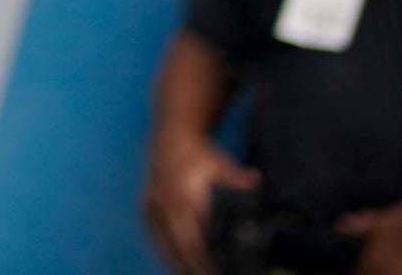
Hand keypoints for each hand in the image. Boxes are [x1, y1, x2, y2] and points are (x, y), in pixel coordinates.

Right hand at [141, 132, 250, 274]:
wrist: (170, 141)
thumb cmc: (200, 157)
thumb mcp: (221, 164)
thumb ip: (236, 177)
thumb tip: (255, 179)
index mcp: (184, 197)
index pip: (194, 239)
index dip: (204, 261)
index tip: (216, 272)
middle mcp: (166, 205)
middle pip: (179, 248)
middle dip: (194, 269)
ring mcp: (153, 209)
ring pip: (165, 247)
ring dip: (179, 266)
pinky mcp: (146, 211)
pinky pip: (156, 239)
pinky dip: (167, 255)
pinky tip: (179, 266)